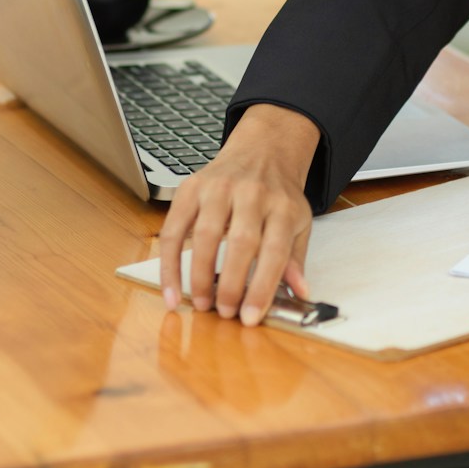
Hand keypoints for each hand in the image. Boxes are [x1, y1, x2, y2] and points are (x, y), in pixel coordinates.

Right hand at [154, 103, 319, 326]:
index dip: (262, 287)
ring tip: (201, 304)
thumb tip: (299, 293)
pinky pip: (173, 230)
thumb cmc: (278, 193)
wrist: (262, 150)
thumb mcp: (299, 221)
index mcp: (282, 206)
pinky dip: (169, 264)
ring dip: (199, 276)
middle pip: (240, 243)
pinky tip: (172, 290)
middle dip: (230, 284)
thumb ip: (295, 259)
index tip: (251, 317)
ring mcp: (219, 188)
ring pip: (204, 235)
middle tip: (224, 313)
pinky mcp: (191, 188)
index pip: (274, 250)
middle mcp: (252, 194)